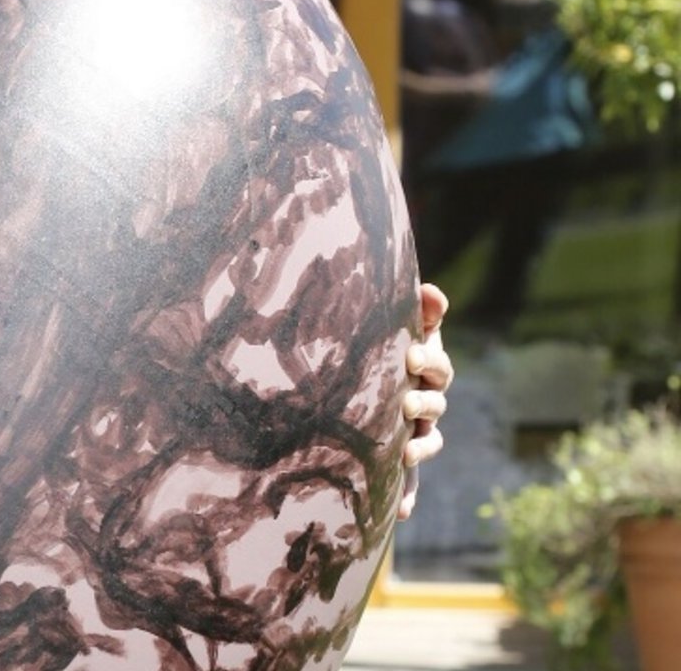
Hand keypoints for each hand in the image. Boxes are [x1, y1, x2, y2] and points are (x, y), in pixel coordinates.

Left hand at [398, 282, 453, 519]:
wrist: (362, 381)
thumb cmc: (383, 347)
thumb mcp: (397, 328)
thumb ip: (418, 313)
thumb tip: (431, 290)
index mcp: (427, 372)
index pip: (439, 369)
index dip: (431, 362)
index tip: (412, 356)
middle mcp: (426, 404)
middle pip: (435, 406)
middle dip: (424, 404)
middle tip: (405, 403)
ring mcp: (415, 434)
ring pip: (426, 443)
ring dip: (418, 448)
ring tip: (404, 451)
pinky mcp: (400, 463)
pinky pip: (408, 483)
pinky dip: (406, 497)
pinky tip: (400, 513)